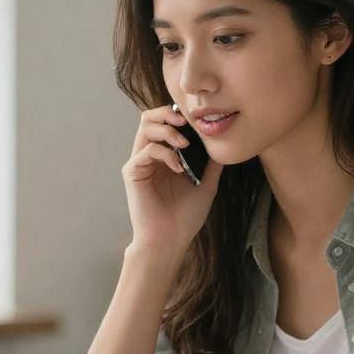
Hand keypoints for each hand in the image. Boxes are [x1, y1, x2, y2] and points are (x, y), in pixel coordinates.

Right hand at [123, 105, 222, 254]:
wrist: (170, 240)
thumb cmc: (185, 217)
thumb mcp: (206, 184)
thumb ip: (210, 163)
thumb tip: (220, 143)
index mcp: (165, 156)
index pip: (165, 123)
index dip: (178, 116)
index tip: (197, 120)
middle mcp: (149, 156)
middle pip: (149, 118)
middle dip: (168, 113)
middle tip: (185, 122)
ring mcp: (140, 163)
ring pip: (145, 127)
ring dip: (167, 130)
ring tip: (184, 143)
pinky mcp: (133, 173)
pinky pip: (146, 151)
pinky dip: (165, 153)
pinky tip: (179, 167)